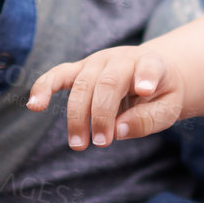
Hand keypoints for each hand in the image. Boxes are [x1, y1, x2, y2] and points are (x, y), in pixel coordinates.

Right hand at [26, 46, 185, 148]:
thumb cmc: (162, 94)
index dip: (145, 76)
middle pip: (107, 83)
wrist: (153, 74)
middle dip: (101, 114)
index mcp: (151, 63)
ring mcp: (98, 61)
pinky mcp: (80, 70)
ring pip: (81, 84)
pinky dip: (44, 87)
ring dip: (77, 116)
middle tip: (102, 143)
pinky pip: (58, 75)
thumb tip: (117, 130)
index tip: (144, 90)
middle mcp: (121, 58)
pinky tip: (34, 105)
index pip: (149, 67)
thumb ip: (148, 119)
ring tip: (79, 144)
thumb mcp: (169, 108)